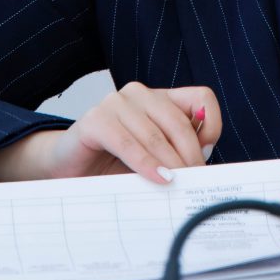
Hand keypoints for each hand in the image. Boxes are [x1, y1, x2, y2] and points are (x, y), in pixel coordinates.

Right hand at [0, 82, 220, 184]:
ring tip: (178, 185)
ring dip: (171, 163)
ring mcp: (115, 102)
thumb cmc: (112, 164)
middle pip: (179, 120)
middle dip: (190, 155)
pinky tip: (157, 179)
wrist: (68, 169)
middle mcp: (139, 94)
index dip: (211, 125)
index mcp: (159, 98)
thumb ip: (177, 155)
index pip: (201, 98)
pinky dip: (145, 163)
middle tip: (195, 182)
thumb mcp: (154, 158)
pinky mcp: (95, 119)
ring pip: (155, 133)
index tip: (207, 154)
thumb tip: (206, 169)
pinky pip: (128, 142)